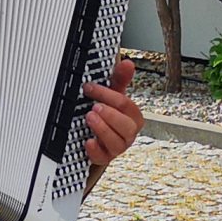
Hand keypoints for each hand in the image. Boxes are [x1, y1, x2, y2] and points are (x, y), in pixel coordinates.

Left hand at [82, 58, 141, 178]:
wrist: (99, 136)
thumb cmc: (109, 114)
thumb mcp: (113, 96)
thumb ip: (120, 80)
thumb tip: (128, 63)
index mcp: (133, 117)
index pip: (126, 105)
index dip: (108, 95)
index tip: (90, 87)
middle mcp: (128, 133)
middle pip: (126, 126)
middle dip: (110, 115)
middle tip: (94, 106)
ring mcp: (117, 147)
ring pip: (117, 143)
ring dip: (102, 129)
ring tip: (89, 118)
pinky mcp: (104, 158)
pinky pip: (103, 158)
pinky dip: (95, 150)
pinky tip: (88, 141)